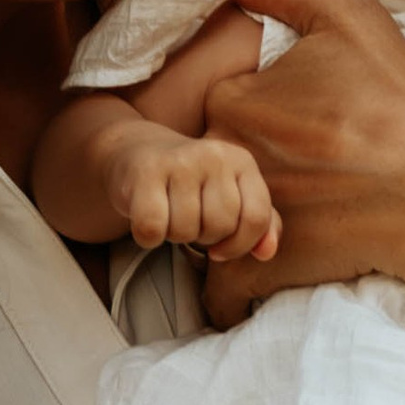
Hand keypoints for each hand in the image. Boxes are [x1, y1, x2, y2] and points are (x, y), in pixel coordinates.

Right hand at [110, 125, 280, 261]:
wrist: (138, 151)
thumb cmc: (191, 184)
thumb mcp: (232, 196)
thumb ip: (258, 225)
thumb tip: (266, 253)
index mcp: (242, 161)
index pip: (257, 218)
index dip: (239, 245)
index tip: (219, 249)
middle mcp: (214, 155)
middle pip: (220, 226)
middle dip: (203, 237)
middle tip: (189, 222)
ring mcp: (180, 161)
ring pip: (185, 230)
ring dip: (174, 236)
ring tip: (169, 216)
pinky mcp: (146, 172)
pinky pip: (152, 228)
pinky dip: (147, 237)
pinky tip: (148, 221)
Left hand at [201, 0, 404, 312]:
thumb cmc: (403, 102)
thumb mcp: (350, 19)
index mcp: (236, 103)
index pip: (213, 105)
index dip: (246, 110)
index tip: (283, 120)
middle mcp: (232, 164)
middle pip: (208, 169)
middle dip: (230, 171)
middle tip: (287, 171)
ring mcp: (247, 220)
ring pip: (209, 225)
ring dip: (225, 226)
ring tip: (273, 217)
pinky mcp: (270, 271)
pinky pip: (223, 291)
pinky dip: (230, 291)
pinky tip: (255, 274)